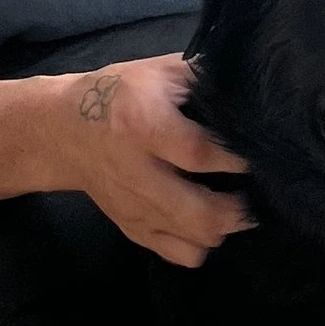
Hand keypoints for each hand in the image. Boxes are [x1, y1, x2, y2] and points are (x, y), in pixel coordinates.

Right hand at [55, 54, 253, 266]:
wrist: (64, 130)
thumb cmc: (119, 93)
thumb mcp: (158, 70)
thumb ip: (203, 76)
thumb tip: (251, 87)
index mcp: (144, 126)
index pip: (199, 153)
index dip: (237, 158)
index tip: (261, 153)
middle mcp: (139, 173)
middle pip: (200, 213)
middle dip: (240, 209)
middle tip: (259, 194)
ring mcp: (135, 209)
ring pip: (195, 240)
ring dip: (226, 227)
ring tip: (238, 206)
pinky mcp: (134, 229)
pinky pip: (179, 255)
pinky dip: (203, 244)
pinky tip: (209, 220)